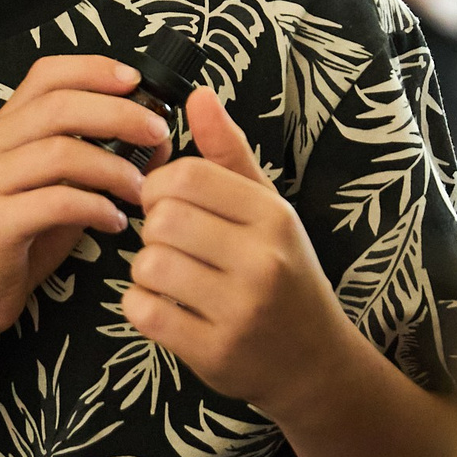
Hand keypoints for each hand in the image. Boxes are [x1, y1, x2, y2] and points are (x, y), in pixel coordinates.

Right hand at [0, 55, 168, 357]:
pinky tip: (115, 222)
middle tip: (158, 132)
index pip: (46, 75)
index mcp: (2, 129)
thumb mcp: (56, 190)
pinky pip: (55, 202)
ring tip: (141, 189)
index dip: (93, 70)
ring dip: (113, 167)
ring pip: (60, 152)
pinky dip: (96, 208)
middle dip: (118, 114)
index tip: (136, 80)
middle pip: (59, 106)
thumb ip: (95, 161)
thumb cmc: (18, 241)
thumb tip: (155, 139)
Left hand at [125, 91, 364, 423]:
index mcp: (272, 216)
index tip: (170, 204)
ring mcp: (240, 310)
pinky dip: (143, 307)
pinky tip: (167, 308)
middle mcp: (262, 260)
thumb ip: (228, 153)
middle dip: (153, 230)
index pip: (186, 176)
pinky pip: (145, 312)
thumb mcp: (267, 208)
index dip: (161, 187)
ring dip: (146, 270)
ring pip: (148, 265)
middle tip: (172, 244)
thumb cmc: (283, 273)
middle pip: (161, 219)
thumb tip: (197, 94)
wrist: (314, 362)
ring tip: (172, 277)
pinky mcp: (215, 352)